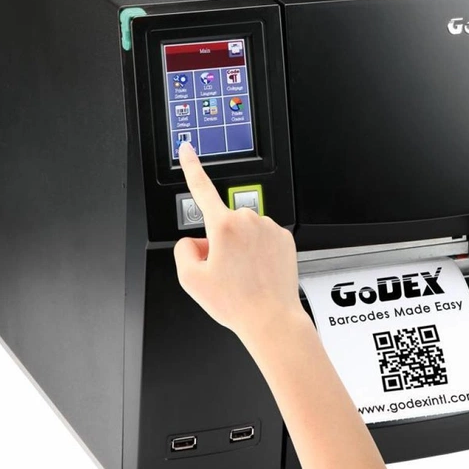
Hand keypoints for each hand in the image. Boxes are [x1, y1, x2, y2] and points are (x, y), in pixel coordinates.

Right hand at [173, 142, 302, 342]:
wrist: (272, 319)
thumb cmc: (236, 302)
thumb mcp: (191, 280)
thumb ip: (183, 250)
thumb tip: (195, 241)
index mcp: (224, 226)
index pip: (201, 188)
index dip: (191, 166)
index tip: (187, 148)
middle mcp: (248, 221)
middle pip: (223, 223)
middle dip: (219, 240)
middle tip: (224, 270)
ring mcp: (270, 228)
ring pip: (245, 232)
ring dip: (240, 247)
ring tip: (244, 276)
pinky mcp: (285, 238)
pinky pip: (263, 239)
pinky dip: (258, 252)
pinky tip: (259, 272)